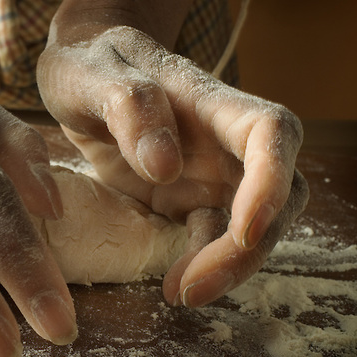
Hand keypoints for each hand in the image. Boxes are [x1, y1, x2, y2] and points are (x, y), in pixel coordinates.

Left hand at [37, 25, 308, 306]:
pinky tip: (169, 285)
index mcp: (210, 99)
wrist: (80, 75)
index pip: (270, 133)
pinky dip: (201, 266)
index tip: (245, 229)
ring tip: (178, 294)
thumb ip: (127, 105)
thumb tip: (165, 166)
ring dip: (228, 266)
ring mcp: (210, 174)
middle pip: (276, 194)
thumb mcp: (89, 74)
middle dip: (247, 248)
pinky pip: (211, 240)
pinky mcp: (188, 201)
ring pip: (251, 227)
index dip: (272, 181)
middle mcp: (224, 140)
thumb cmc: (89, 63)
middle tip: (192, 288)